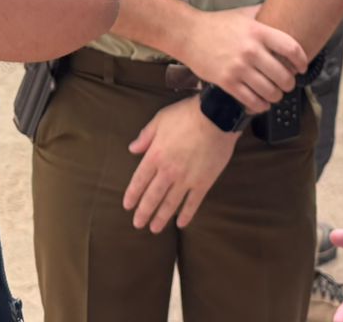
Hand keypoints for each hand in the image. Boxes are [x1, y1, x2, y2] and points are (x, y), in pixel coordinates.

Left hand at [122, 95, 239, 232]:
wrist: (215, 116)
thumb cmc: (186, 114)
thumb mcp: (160, 120)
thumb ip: (145, 136)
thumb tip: (132, 149)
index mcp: (155, 156)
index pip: (139, 181)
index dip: (132, 195)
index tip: (127, 206)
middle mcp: (168, 171)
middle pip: (152, 197)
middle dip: (144, 212)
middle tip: (138, 224)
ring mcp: (186, 179)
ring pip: (170, 204)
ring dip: (161, 218)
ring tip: (154, 229)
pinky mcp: (203, 182)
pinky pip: (193, 203)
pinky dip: (186, 215)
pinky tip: (181, 224)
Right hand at [176, 5, 308, 112]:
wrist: (189, 34)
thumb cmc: (217, 24)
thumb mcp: (243, 14)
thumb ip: (263, 14)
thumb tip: (282, 11)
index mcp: (258, 32)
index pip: (291, 48)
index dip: (302, 61)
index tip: (302, 67)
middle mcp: (251, 50)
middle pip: (283, 75)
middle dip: (290, 83)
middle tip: (288, 84)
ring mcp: (239, 68)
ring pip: (270, 91)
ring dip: (277, 96)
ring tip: (275, 94)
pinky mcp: (227, 82)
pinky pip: (252, 100)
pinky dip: (261, 105)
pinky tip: (262, 102)